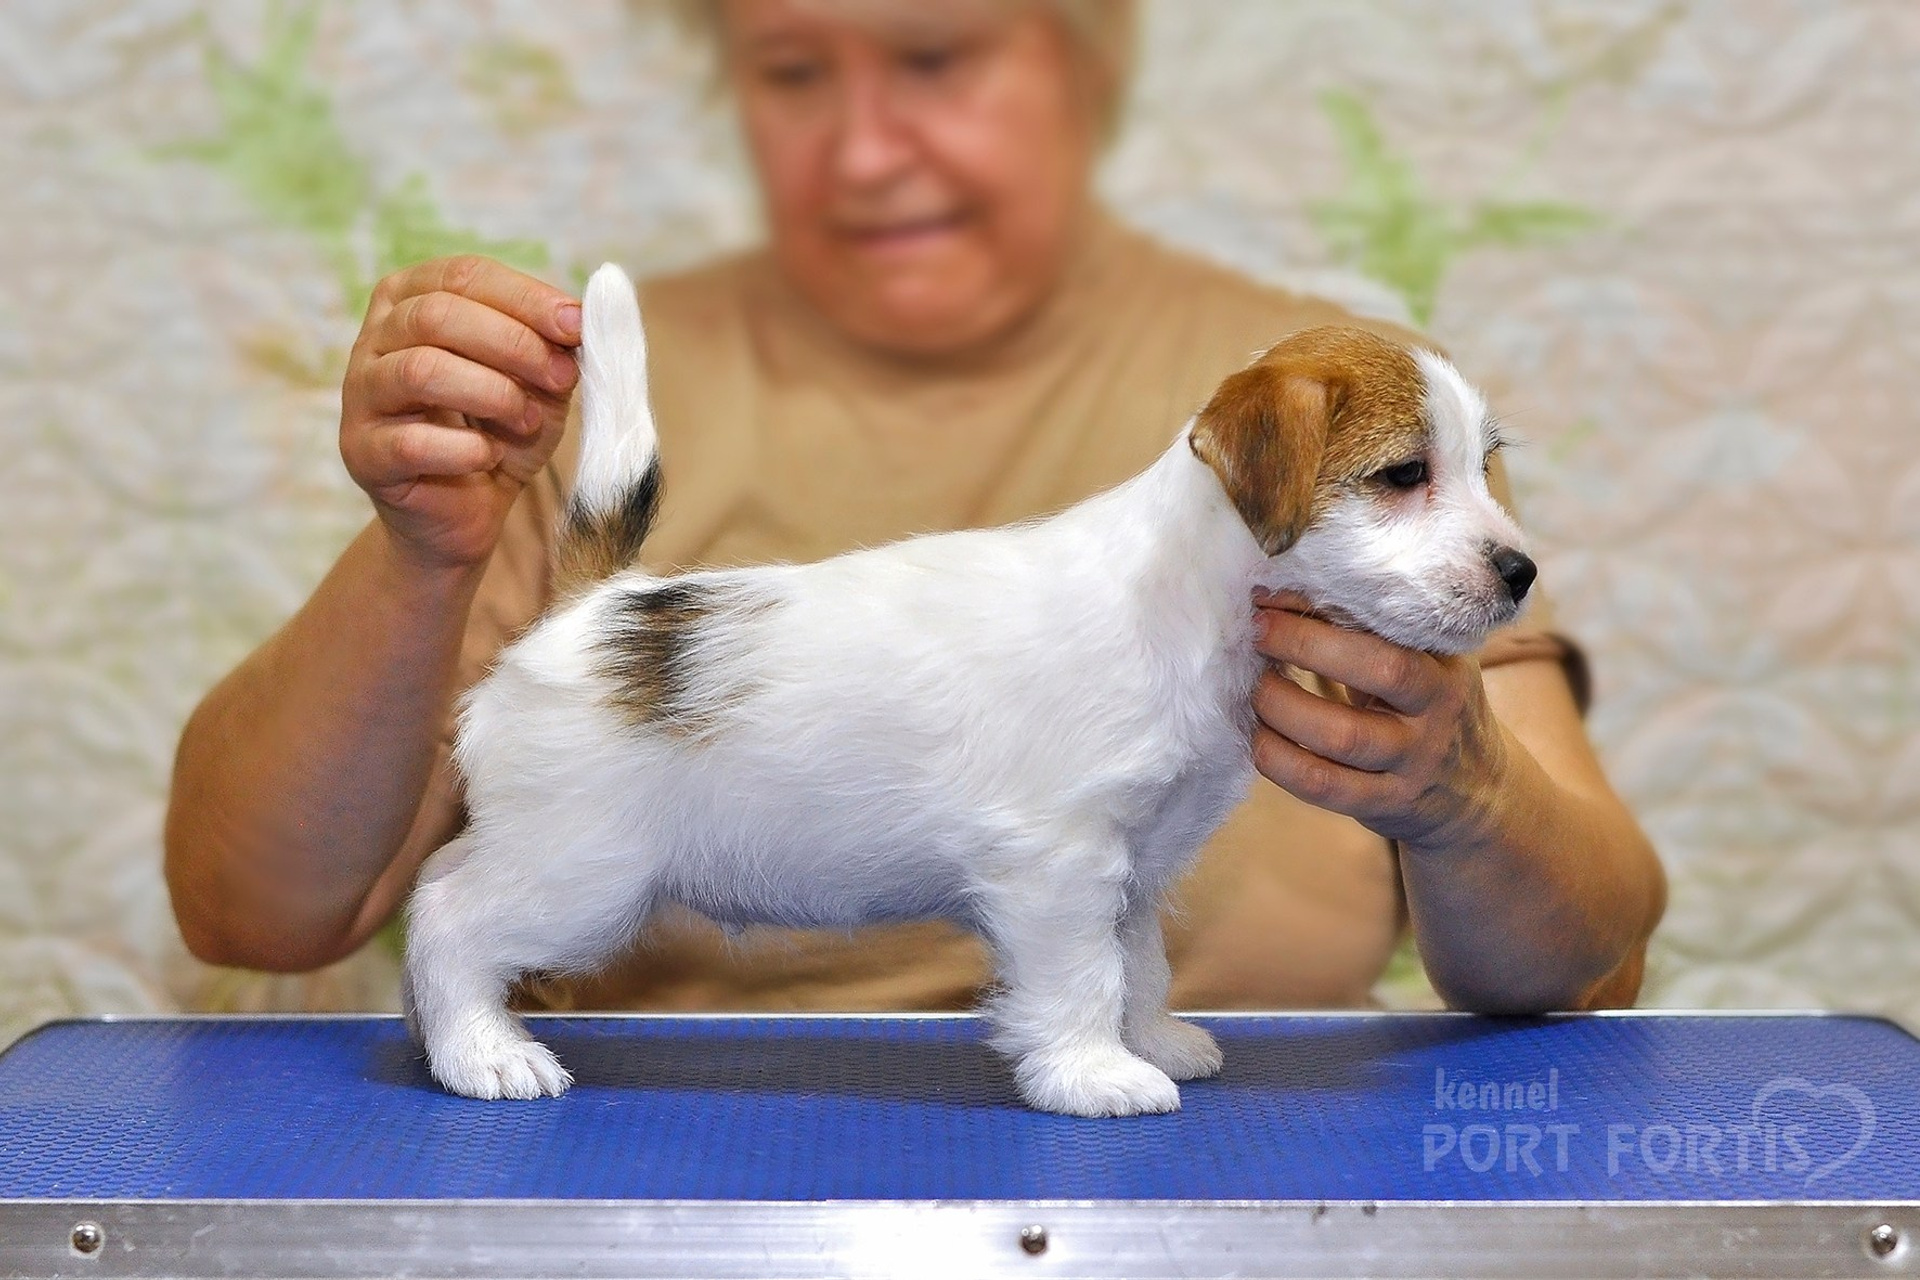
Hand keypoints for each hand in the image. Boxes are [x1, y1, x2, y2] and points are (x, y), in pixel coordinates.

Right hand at [340, 256, 581, 570]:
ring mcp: (361, 394)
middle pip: (438, 315)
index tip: (576, 325)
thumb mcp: (537, 383)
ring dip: (492, 394)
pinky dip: (464, 449)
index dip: (526, 298)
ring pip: (420, 369)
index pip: (465, 275)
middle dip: (513, 343)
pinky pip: (412, 442)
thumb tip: (579, 320)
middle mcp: (376, 337)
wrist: (464, 510)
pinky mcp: (362, 451)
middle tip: (561, 378)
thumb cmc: (498, 431)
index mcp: (413, 299)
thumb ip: (553, 348)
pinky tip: (488, 456)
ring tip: (527, 420)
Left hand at [1248, 590, 1512, 850]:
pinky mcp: (1384, 803)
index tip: (1276, 595)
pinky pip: (1322, 784)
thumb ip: (1377, 633)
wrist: (1477, 793)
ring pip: (1342, 734)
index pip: (1393, 622)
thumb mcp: (1427, 665)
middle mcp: (1437, 710)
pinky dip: (1278, 759)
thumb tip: (1286, 593)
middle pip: (1379, 669)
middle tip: (1257, 632)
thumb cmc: (1430, 709)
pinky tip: (1259, 738)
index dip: (1328, 605)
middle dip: (1306, 644)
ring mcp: (1413, 761)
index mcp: (1444, 663)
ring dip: (1282, 706)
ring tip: (1255, 688)